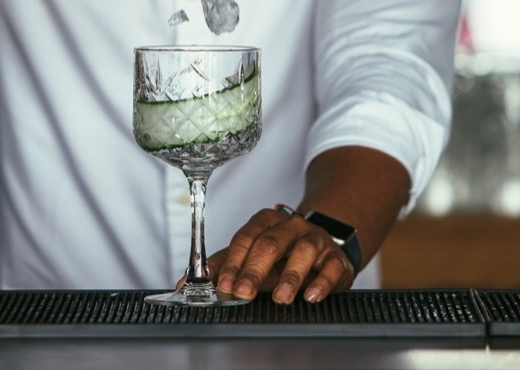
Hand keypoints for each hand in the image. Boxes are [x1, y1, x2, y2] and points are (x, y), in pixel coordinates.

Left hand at [206, 207, 355, 304]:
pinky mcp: (336, 258)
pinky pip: (331, 267)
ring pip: (303, 251)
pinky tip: (311, 295)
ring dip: (290, 276)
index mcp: (265, 221)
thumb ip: (220, 268)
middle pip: (269, 243)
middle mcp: (291, 225)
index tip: (224, 284)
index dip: (233, 262)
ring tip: (281, 298)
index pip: (245, 238)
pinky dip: (322, 282)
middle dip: (254, 270)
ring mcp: (315, 239)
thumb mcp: (249, 257)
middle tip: (243, 292)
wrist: (322, 249)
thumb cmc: (280, 255)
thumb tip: (183, 282)